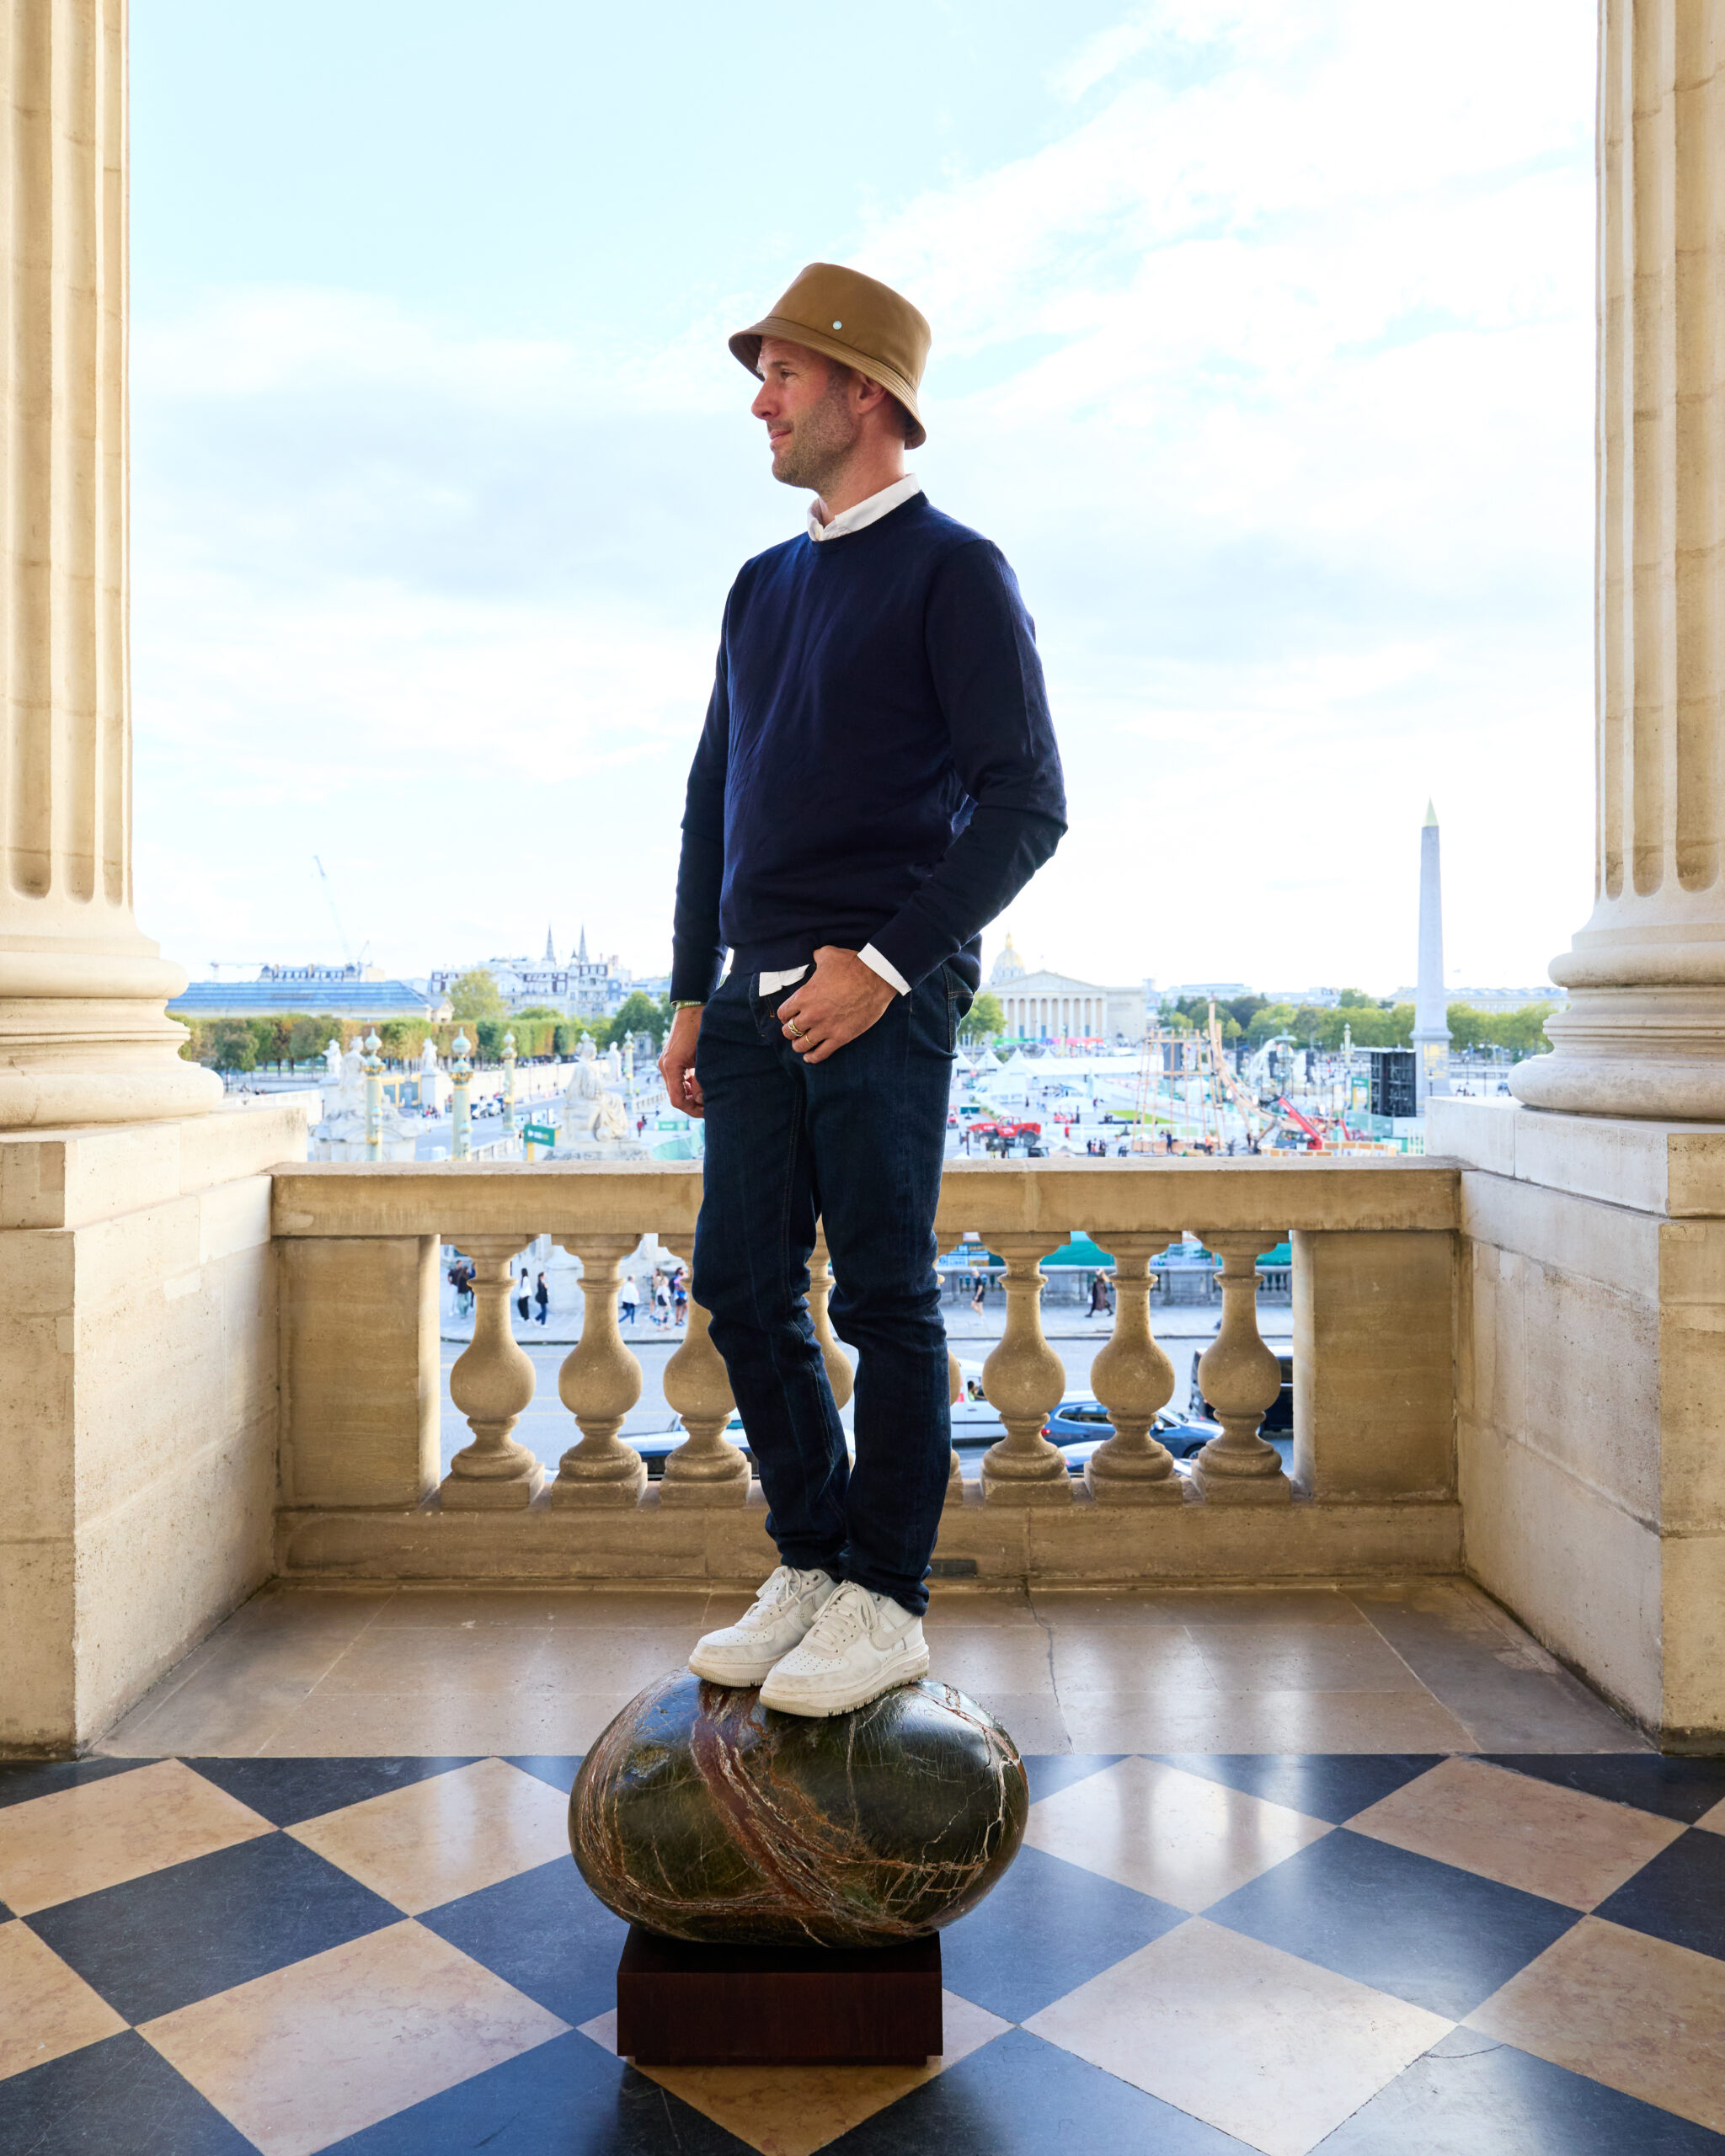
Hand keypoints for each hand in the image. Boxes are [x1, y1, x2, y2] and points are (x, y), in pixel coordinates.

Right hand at [658, 1005, 704, 1117]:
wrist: (693, 1007)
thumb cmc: (701, 1029)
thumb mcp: (705, 1057)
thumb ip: (703, 1080)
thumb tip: (702, 1099)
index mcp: (671, 1066)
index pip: (677, 1100)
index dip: (692, 1110)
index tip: (708, 1112)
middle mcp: (665, 1066)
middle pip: (676, 1096)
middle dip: (693, 1103)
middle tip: (712, 1105)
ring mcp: (666, 1063)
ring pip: (676, 1089)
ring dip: (691, 1094)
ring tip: (709, 1094)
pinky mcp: (671, 1060)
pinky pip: (677, 1079)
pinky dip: (689, 1085)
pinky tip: (702, 1083)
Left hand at [777, 946, 896, 1063]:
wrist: (876, 978)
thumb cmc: (852, 965)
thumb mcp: (829, 955)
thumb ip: (817, 957)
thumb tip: (815, 954)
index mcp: (803, 996)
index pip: (783, 1013)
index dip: (785, 1016)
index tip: (789, 1017)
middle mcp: (810, 1015)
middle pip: (789, 1031)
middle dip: (791, 1031)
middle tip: (796, 1030)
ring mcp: (825, 1028)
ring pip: (802, 1045)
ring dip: (799, 1046)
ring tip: (801, 1045)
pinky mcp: (840, 1037)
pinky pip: (820, 1054)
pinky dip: (812, 1057)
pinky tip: (810, 1057)